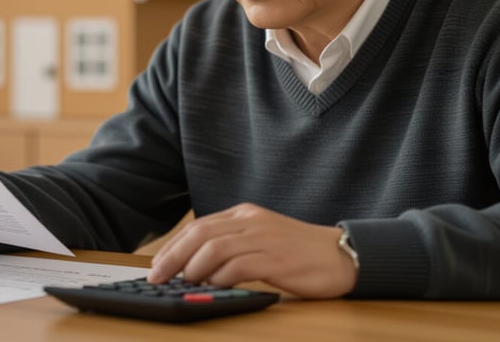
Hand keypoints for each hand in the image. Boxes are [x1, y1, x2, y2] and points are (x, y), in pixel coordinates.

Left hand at [147, 203, 356, 298]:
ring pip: (215, 248)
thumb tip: (195, 267)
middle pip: (200, 234)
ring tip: (183, 283)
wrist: (342, 255)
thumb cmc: (299, 252)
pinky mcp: (277, 259)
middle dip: (173, 256)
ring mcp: (264, 238)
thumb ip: (233, 245)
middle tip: (157, 276)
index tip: (157, 264)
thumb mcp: (261, 238)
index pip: (199, 226)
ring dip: (192, 267)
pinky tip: (214, 287)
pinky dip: (220, 278)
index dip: (173, 245)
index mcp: (245, 213)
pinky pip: (238, 266)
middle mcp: (251, 220)